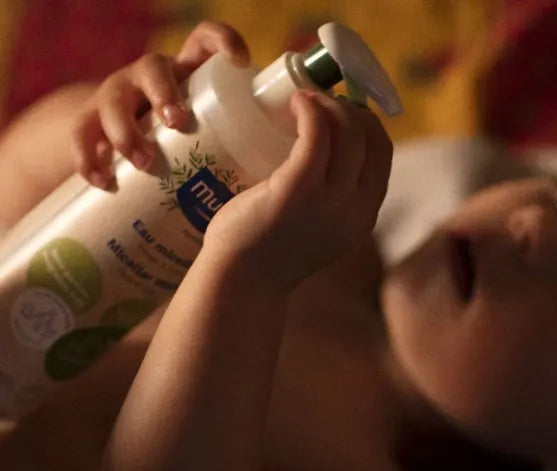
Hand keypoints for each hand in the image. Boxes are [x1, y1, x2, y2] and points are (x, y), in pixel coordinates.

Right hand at [69, 21, 249, 187]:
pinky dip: (89, 159)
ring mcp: (119, 102)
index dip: (221, 41)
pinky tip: (103, 182)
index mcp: (191, 79)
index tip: (241, 61)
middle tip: (179, 122)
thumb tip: (313, 166)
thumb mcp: (226, 149)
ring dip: (126, 128)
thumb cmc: (193, 162)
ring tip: (145, 163)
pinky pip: (80, 136)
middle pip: (153, 67)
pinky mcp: (90, 129)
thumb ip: (257, 149)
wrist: (133, 169)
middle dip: (165, 92)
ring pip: (112, 98)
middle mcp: (154, 83)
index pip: (204, 41)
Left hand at [203, 90, 392, 290]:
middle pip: (371, 138)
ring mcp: (329, 201)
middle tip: (319, 102)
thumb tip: (322, 158)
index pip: (382, 154)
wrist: (240, 281)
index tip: (340, 111)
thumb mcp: (314, 229)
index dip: (366, 122)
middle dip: (350, 109)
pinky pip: (316, 134)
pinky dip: (310, 109)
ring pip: (348, 132)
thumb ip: (328, 203)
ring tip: (304, 101)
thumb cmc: (267, 252)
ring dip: (329, 104)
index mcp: (362, 217)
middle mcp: (355, 210)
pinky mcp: (298, 190)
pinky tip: (296, 104)